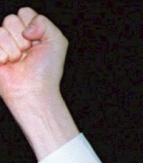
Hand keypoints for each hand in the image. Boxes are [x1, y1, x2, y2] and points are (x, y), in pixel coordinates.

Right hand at [0, 7, 75, 160]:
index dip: (32, 27)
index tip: (38, 43)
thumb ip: (44, 23)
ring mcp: (2, 44)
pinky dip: (2, 55)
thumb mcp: (57, 42)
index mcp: (29, 30)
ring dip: (13, 49)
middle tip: (27, 54)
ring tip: (18, 60)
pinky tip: (7, 64)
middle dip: (22, 39)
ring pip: (0, 31)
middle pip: (10, 19)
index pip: (24, 12)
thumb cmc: (46, 70)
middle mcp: (14, 36)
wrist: (33, 90)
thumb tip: (26, 28)